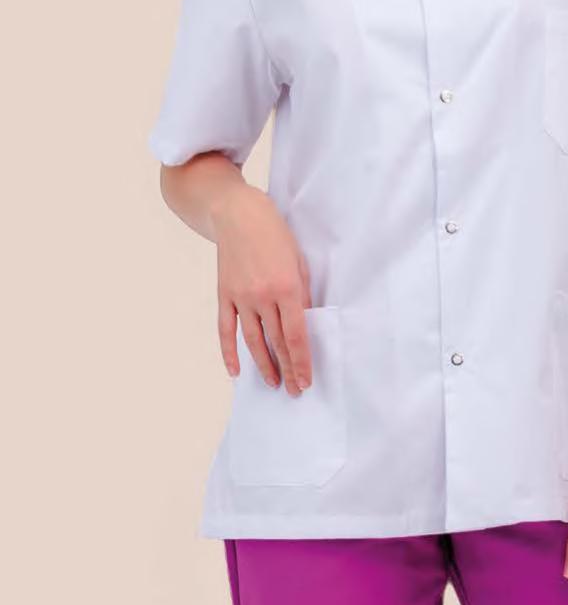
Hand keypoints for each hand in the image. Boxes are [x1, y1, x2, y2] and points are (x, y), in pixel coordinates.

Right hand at [211, 180, 314, 396]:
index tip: (306, 381)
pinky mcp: (224, 295)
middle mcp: (262, 297)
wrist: (237, 214)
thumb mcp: (298, 261)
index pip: (295, 336)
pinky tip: (236, 371)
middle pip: (276, 343)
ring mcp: (240, 297)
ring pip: (252, 341)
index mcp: (286, 288)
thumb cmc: (274, 233)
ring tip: (273, 383)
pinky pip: (226, 330)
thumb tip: (304, 323)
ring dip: (263, 365)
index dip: (301, 362)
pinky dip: (229, 352)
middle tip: (294, 391)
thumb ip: (302, 294)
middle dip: (287, 369)